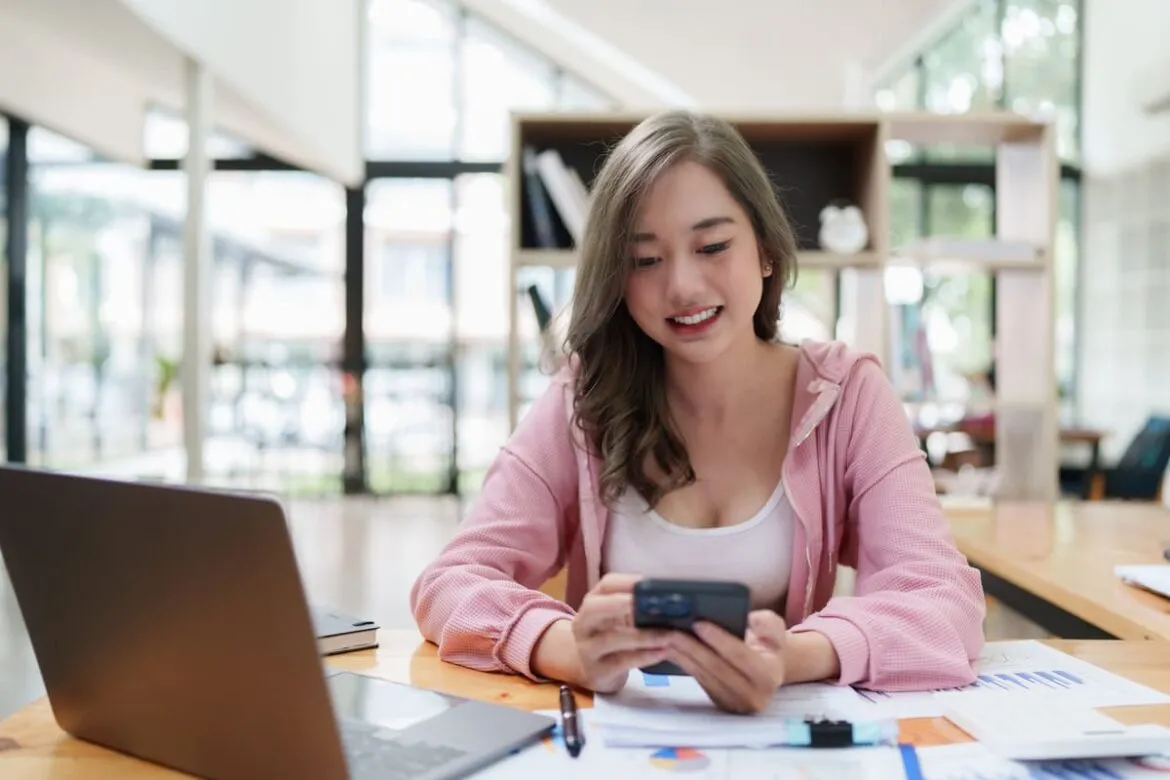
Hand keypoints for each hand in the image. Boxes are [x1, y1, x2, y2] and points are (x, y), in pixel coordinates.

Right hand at [569, 573, 672, 692]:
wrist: (596, 671)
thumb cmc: (613, 638)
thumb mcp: (619, 620)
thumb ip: (636, 608)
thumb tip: (669, 599)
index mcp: (592, 603)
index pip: (606, 585)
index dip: (628, 582)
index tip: (651, 583)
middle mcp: (583, 623)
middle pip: (595, 608)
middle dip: (622, 604)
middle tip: (650, 603)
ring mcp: (586, 649)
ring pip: (610, 638)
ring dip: (642, 636)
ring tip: (667, 635)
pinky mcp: (596, 671)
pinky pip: (620, 662)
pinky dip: (643, 656)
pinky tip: (661, 653)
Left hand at [664, 610, 787, 713]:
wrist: (767, 672)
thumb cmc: (769, 646)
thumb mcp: (776, 630)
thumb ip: (768, 623)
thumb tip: (750, 620)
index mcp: (768, 675)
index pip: (740, 656)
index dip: (719, 639)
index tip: (698, 623)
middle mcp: (752, 695)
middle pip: (716, 668)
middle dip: (692, 647)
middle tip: (673, 629)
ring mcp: (733, 703)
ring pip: (703, 675)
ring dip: (682, 655)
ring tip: (665, 636)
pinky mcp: (718, 704)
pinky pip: (697, 680)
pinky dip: (682, 663)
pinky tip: (669, 648)